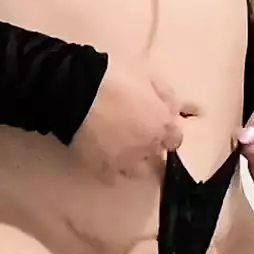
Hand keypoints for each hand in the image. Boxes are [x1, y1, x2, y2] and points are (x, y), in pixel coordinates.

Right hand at [73, 62, 184, 179]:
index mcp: (161, 125)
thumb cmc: (114, 78)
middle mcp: (147, 148)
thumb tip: (176, 108)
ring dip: (133, 162)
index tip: (156, 124)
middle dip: (149, 147)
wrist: (77, 90)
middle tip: (134, 132)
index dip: (166, 131)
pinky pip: (111, 177)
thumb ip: (165, 95)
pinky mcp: (101, 169)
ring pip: (136, 171)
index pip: (175, 139)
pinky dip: (111, 169)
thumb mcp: (147, 76)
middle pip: (155, 157)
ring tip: (120, 148)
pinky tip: (103, 157)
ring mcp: (124, 162)